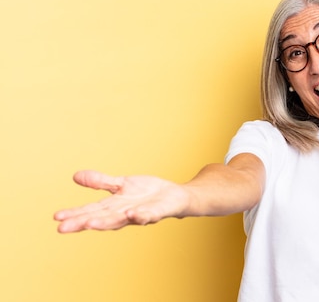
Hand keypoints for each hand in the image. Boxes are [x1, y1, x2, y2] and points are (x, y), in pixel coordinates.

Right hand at [54, 170, 189, 232]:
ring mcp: (140, 214)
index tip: (57, 218)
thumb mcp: (121, 184)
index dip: (74, 215)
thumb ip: (101, 182)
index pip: (91, 211)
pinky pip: (149, 215)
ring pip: (121, 220)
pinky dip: (140, 216)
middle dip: (83, 223)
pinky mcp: (158, 212)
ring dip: (106, 222)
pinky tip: (132, 214)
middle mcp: (124, 214)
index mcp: (114, 207)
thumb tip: (75, 176)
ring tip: (90, 223)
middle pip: (101, 219)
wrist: (175, 197)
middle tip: (64, 228)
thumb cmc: (146, 193)